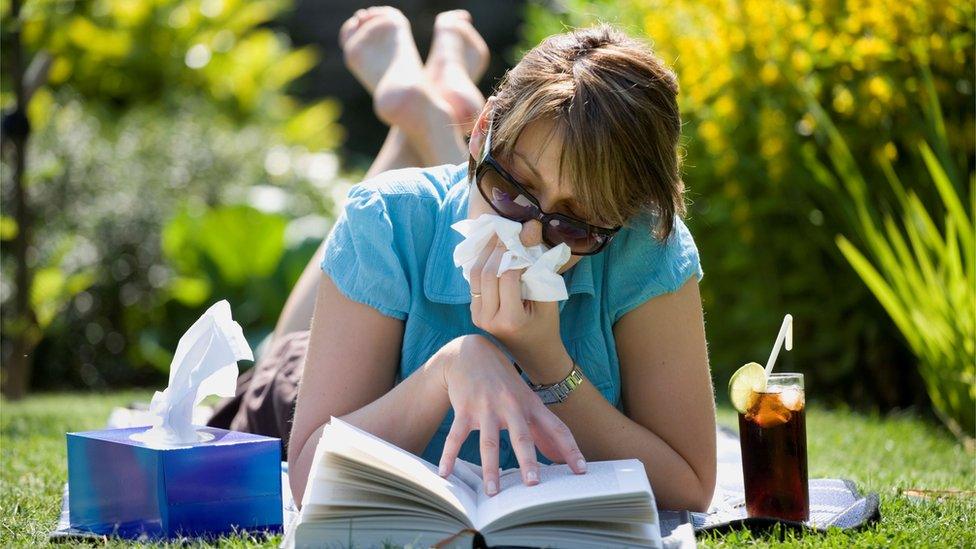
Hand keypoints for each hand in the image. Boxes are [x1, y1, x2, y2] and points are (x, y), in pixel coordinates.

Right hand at [436, 335, 586, 495]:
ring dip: (490, 468)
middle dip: (528, 460)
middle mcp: (511, 406)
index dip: (570, 449)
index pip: (556, 428)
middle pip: (522, 436)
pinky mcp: (464, 409)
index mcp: (531, 405)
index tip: (581, 470)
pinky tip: (446, 473)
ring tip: (492, 492)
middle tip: (533, 483)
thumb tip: (560, 458)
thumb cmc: (503, 383)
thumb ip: (543, 430)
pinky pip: (456, 436)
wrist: (470, 353)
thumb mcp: (526, 401)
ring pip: (489, 442)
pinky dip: (449, 455)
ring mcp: (486, 407)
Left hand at [469, 234, 561, 377]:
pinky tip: (492, 251)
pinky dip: (482, 264)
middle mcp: (488, 319)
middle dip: (497, 248)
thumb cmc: (547, 326)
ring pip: (475, 275)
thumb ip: (540, 266)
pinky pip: (474, 283)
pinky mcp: (474, 312)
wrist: (534, 353)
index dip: (515, 253)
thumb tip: (531, 228)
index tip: (525, 235)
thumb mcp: (549, 299)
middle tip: (508, 229)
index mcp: (510, 319)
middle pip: (486, 274)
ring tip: (498, 235)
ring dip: (485, 253)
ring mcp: (477, 317)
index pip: (507, 277)